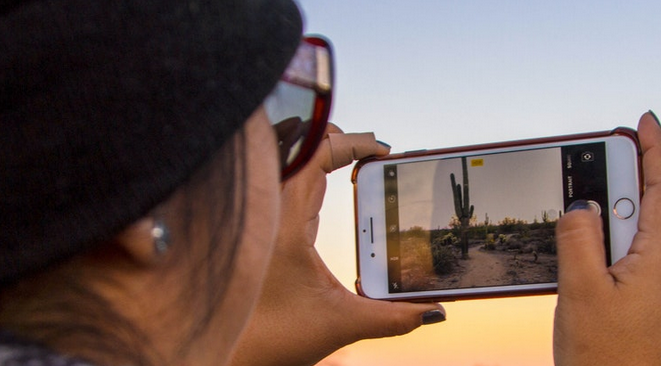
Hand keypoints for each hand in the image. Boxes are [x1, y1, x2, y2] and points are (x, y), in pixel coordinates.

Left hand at [231, 124, 444, 365]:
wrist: (228, 358)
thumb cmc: (270, 338)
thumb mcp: (342, 324)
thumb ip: (392, 317)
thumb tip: (432, 312)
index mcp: (286, 220)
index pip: (317, 154)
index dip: (352, 143)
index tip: (381, 150)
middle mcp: (267, 212)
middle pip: (296, 147)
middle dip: (334, 140)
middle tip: (369, 152)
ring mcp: (258, 220)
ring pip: (282, 164)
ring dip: (314, 155)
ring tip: (347, 159)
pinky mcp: (256, 233)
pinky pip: (278, 186)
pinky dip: (302, 176)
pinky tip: (321, 192)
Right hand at [552, 112, 660, 364]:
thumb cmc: (602, 360)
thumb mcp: (579, 292)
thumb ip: (579, 237)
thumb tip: (583, 203)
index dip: (656, 148)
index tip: (645, 120)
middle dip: (642, 178)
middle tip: (612, 156)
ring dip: (640, 213)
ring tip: (604, 204)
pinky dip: (642, 243)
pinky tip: (614, 254)